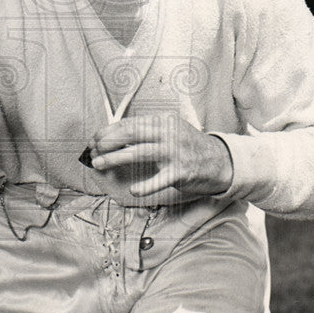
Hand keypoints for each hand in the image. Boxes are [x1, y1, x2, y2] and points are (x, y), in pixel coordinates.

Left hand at [88, 114, 233, 198]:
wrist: (220, 161)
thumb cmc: (189, 147)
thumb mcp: (170, 131)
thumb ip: (147, 132)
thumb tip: (114, 137)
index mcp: (163, 122)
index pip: (130, 123)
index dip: (109, 131)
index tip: (94, 139)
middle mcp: (168, 134)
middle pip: (131, 134)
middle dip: (108, 141)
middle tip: (92, 150)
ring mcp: (174, 153)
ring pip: (139, 153)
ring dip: (115, 158)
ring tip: (99, 164)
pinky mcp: (180, 172)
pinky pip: (159, 180)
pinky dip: (146, 186)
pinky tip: (133, 190)